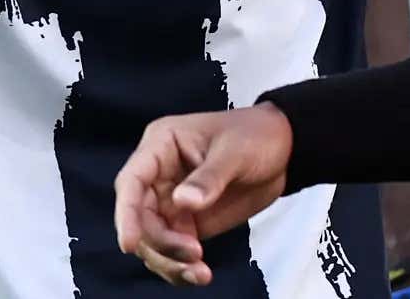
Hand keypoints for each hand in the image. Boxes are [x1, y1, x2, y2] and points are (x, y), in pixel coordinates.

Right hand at [115, 106, 292, 285]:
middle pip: (139, 218)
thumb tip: (182, 203)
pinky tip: (201, 274)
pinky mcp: (187, 223)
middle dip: (159, 243)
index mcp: (161, 145)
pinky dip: (181, 268)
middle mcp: (159, 176)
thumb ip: (209, 178)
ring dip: (169, 261)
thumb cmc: (255, 135)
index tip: (130, 244)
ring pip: (153, 241)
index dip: (126, 213)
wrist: (283, 150)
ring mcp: (171, 202)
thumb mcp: (235, 151)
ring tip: (201, 272)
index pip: (131, 181)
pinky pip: (172, 251)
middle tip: (193, 254)